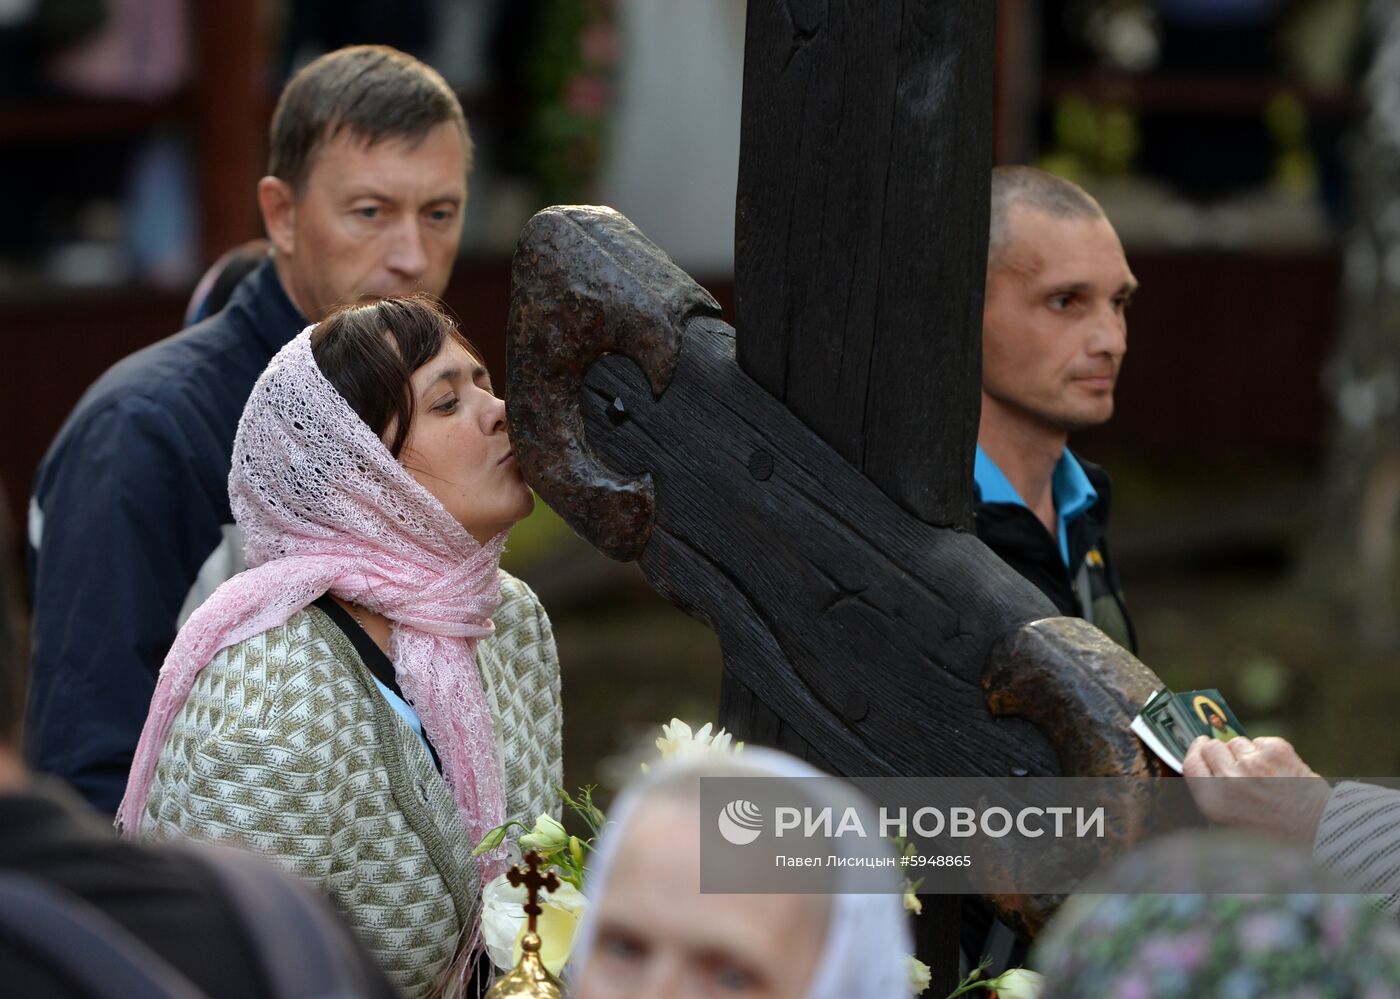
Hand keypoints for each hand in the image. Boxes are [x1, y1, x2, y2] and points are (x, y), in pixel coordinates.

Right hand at [1182, 735, 1330, 843]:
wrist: (1322, 834)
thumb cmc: (1278, 836)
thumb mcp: (1233, 826)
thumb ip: (1214, 797)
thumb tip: (1205, 768)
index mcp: (1213, 802)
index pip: (1191, 762)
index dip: (1195, 751)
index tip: (1201, 745)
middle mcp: (1229, 780)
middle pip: (1211, 747)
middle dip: (1220, 750)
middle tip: (1234, 760)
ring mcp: (1253, 763)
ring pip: (1237, 742)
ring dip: (1245, 753)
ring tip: (1263, 773)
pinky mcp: (1275, 751)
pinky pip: (1261, 741)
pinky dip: (1268, 751)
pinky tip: (1279, 769)